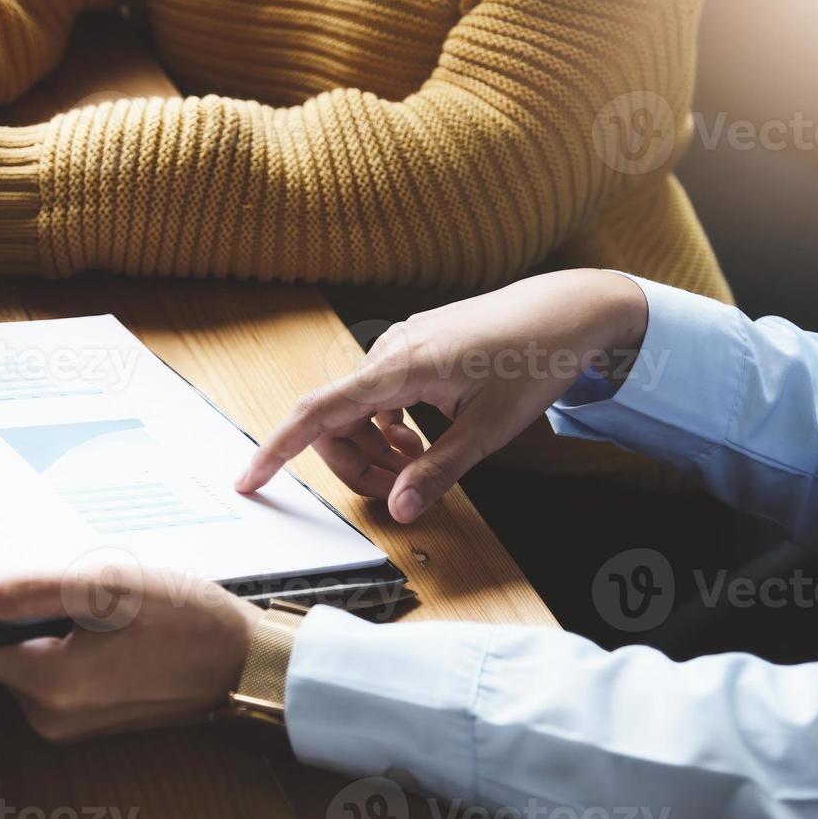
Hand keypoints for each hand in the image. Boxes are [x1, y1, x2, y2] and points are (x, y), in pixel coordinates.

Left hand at [0, 565, 261, 742]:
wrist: (244, 662)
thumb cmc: (188, 620)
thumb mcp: (109, 587)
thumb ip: (29, 591)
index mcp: (51, 685)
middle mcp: (50, 717)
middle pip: (0, 654)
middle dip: (19, 615)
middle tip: (68, 584)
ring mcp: (69, 725)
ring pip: (27, 662)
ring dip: (45, 629)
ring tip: (95, 605)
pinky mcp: (86, 722)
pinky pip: (55, 676)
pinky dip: (66, 647)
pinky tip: (104, 627)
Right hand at [236, 269, 649, 521]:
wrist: (569, 310)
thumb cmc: (535, 358)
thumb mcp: (489, 430)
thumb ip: (438, 471)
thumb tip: (398, 509)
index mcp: (399, 367)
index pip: (318, 413)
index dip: (277, 449)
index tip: (249, 480)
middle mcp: (390, 350)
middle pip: (335, 421)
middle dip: (354, 465)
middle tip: (395, 494)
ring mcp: (400, 345)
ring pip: (357, 410)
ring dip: (374, 448)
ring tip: (417, 465)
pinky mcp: (414, 347)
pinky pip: (378, 395)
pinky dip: (388, 427)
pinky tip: (420, 439)